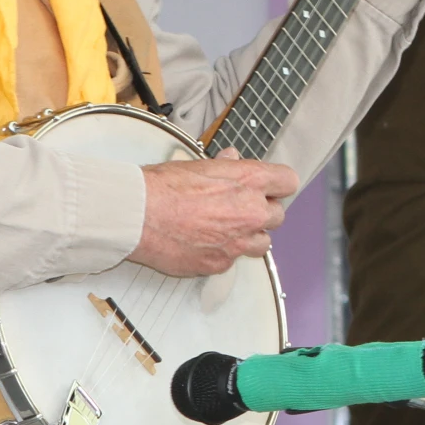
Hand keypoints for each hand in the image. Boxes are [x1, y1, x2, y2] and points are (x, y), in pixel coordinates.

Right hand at [131, 152, 299, 276]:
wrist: (136, 215)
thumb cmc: (161, 188)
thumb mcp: (199, 165)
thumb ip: (225, 167)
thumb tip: (232, 160)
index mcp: (249, 181)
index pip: (288, 182)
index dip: (278, 185)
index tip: (272, 189)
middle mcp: (251, 212)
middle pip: (278, 215)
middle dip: (262, 212)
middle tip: (240, 209)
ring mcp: (238, 241)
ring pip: (262, 242)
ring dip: (248, 236)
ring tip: (224, 229)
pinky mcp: (221, 263)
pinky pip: (233, 260)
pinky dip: (223, 253)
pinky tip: (204, 242)